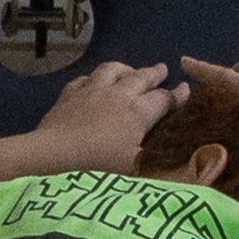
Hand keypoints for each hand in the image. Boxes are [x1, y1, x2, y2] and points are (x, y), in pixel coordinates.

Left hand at [32, 58, 177, 165]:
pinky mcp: (68, 95)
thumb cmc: (99, 168)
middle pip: (141, 77)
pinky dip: (93, 78)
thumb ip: (159, 159)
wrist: (52, 158)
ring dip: (125, 68)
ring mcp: (91, 91)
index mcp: (139, 112)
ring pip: (112, 70)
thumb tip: (186, 159)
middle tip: (163, 68)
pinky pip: (84, 79)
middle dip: (154, 73)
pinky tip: (93, 82)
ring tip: (130, 70)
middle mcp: (118, 95)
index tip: (186, 89)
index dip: (177, 95)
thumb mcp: (137, 170)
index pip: (164, 99)